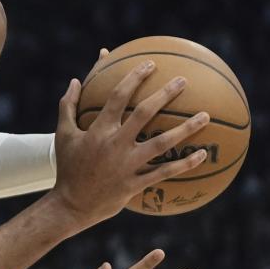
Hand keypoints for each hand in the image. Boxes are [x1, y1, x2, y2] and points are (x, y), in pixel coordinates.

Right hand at [50, 59, 210, 227]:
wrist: (70, 204)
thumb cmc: (67, 167)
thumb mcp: (63, 135)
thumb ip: (68, 106)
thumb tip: (75, 81)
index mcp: (98, 129)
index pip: (118, 97)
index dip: (134, 78)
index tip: (150, 64)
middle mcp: (115, 144)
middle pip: (144, 114)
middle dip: (165, 95)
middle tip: (183, 81)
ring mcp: (127, 165)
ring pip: (162, 143)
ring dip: (186, 129)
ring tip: (205, 116)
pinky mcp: (135, 183)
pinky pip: (164, 172)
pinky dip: (184, 164)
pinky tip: (202, 154)